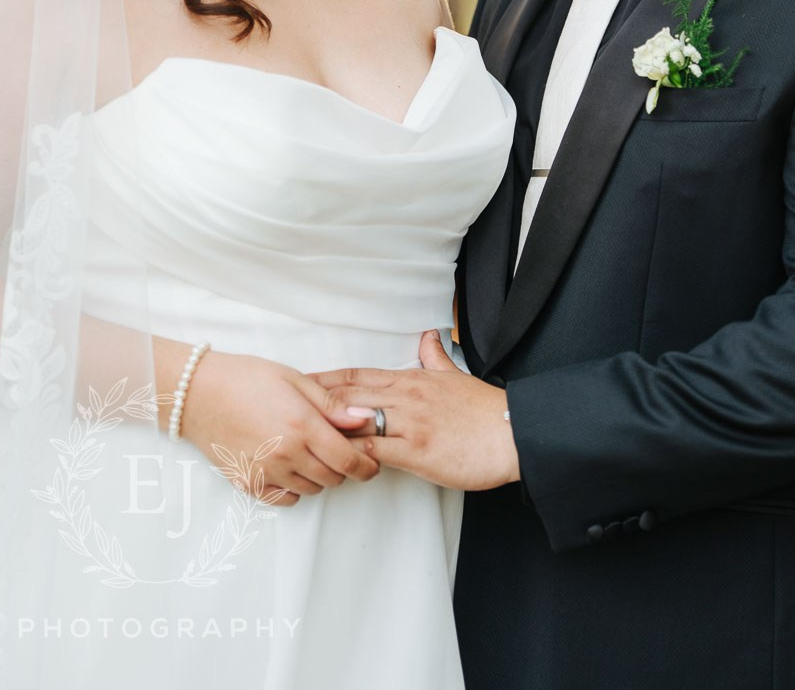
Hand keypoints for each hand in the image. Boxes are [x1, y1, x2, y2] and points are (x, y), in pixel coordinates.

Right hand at [180, 350, 378, 506]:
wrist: (199, 393)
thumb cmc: (247, 378)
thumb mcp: (295, 380)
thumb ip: (332, 405)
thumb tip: (365, 419)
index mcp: (302, 425)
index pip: (348, 461)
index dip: (367, 466)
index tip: (372, 462)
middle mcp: (286, 454)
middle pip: (333, 478)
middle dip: (344, 468)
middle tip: (339, 449)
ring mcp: (266, 473)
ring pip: (311, 489)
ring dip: (320, 476)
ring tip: (311, 452)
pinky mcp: (249, 483)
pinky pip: (285, 499)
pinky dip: (295, 488)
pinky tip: (291, 466)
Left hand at [311, 330, 520, 490]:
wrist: (512, 433)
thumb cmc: (483, 410)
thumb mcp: (455, 376)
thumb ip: (436, 357)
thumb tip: (429, 335)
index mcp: (411, 379)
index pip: (358, 374)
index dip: (327, 378)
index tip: (299, 381)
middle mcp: (405, 396)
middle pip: (348, 394)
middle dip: (313, 400)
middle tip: (282, 404)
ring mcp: (409, 422)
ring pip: (356, 420)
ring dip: (326, 427)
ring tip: (295, 432)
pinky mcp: (417, 450)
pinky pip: (375, 451)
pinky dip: (351, 454)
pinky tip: (333, 460)